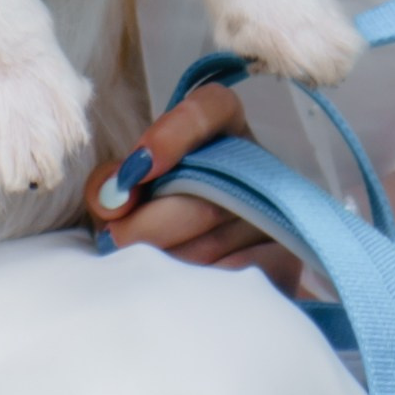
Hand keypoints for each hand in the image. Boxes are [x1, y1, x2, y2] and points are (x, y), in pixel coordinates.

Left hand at [82, 81, 302, 293]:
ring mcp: (272, 213)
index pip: (213, 107)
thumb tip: (112, 198)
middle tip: (114, 239)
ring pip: (213, 242)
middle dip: (147, 223)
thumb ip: (112, 180)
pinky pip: (233, 274)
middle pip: (203, 190)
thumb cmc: (153, 207)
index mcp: (223, 128)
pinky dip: (195, 285)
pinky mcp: (283, 258)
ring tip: (140, 268)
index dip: (175, 133)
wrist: (189, 253)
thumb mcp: (129, 183)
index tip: (135, 169)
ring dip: (165, 261)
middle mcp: (255, 163)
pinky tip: (175, 287)